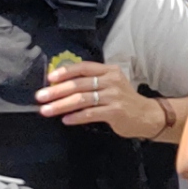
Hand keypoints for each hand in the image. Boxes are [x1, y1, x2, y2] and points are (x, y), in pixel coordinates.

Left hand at [35, 61, 160, 136]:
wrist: (146, 115)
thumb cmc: (123, 100)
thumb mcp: (110, 84)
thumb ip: (91, 82)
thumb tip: (61, 86)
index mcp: (109, 71)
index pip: (83, 67)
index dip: (65, 72)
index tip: (49, 79)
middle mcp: (112, 81)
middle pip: (79, 84)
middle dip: (56, 91)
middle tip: (40, 97)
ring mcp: (114, 96)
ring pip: (82, 99)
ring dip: (61, 105)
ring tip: (47, 110)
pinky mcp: (116, 111)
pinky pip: (91, 113)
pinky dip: (76, 117)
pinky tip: (65, 120)